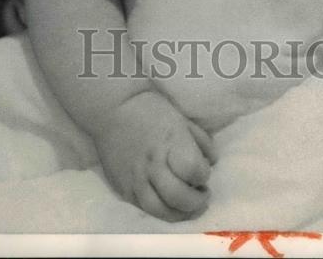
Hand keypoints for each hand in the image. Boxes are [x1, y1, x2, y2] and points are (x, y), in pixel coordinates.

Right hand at [94, 90, 215, 220]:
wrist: (112, 109)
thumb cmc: (150, 110)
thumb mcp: (182, 119)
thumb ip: (201, 142)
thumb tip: (210, 163)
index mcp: (170, 143)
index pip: (194, 171)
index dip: (203, 174)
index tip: (203, 171)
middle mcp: (152, 165)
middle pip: (179, 197)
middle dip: (197, 201)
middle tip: (203, 196)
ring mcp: (135, 180)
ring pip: (161, 211)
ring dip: (181, 214)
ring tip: (189, 207)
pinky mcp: (123, 189)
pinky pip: (144, 209)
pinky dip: (161, 212)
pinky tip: (169, 204)